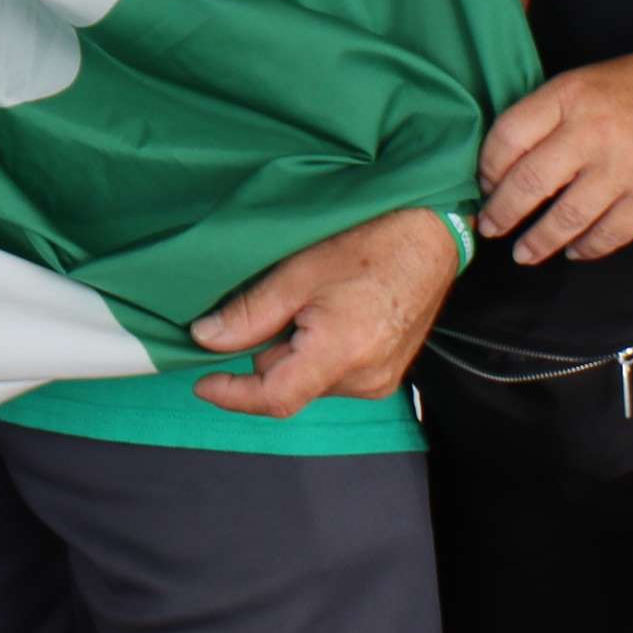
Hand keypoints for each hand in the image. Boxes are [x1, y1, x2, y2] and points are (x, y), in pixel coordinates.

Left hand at [187, 206, 458, 417]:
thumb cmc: (369, 243)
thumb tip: (206, 339)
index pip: (275, 397)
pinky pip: (333, 373)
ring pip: (309, 378)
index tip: (203, 384)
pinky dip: (317, 351)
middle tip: (269, 304)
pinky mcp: (387, 374)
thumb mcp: (298, 271)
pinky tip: (327, 313)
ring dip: (294, 350)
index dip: (233, 395)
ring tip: (308, 302)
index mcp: (341, 354)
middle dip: (266, 352)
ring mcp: (379, 380)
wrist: (430, 236)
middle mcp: (364, 379)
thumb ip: (250, 312)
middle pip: (289, 384)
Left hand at [477, 50, 632, 264]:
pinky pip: (609, 234)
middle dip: (502, 212)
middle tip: (489, 228)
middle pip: (530, 183)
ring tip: (524, 253)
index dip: (488, 168)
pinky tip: (574, 251)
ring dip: (539, 241)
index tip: (483, 185)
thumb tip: (504, 164)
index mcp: (568, 97)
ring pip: (566, 218)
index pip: (509, 137)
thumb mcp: (581, 83)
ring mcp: (623, 169)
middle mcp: (591, 133)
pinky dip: (587, 248)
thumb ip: (546, 117)